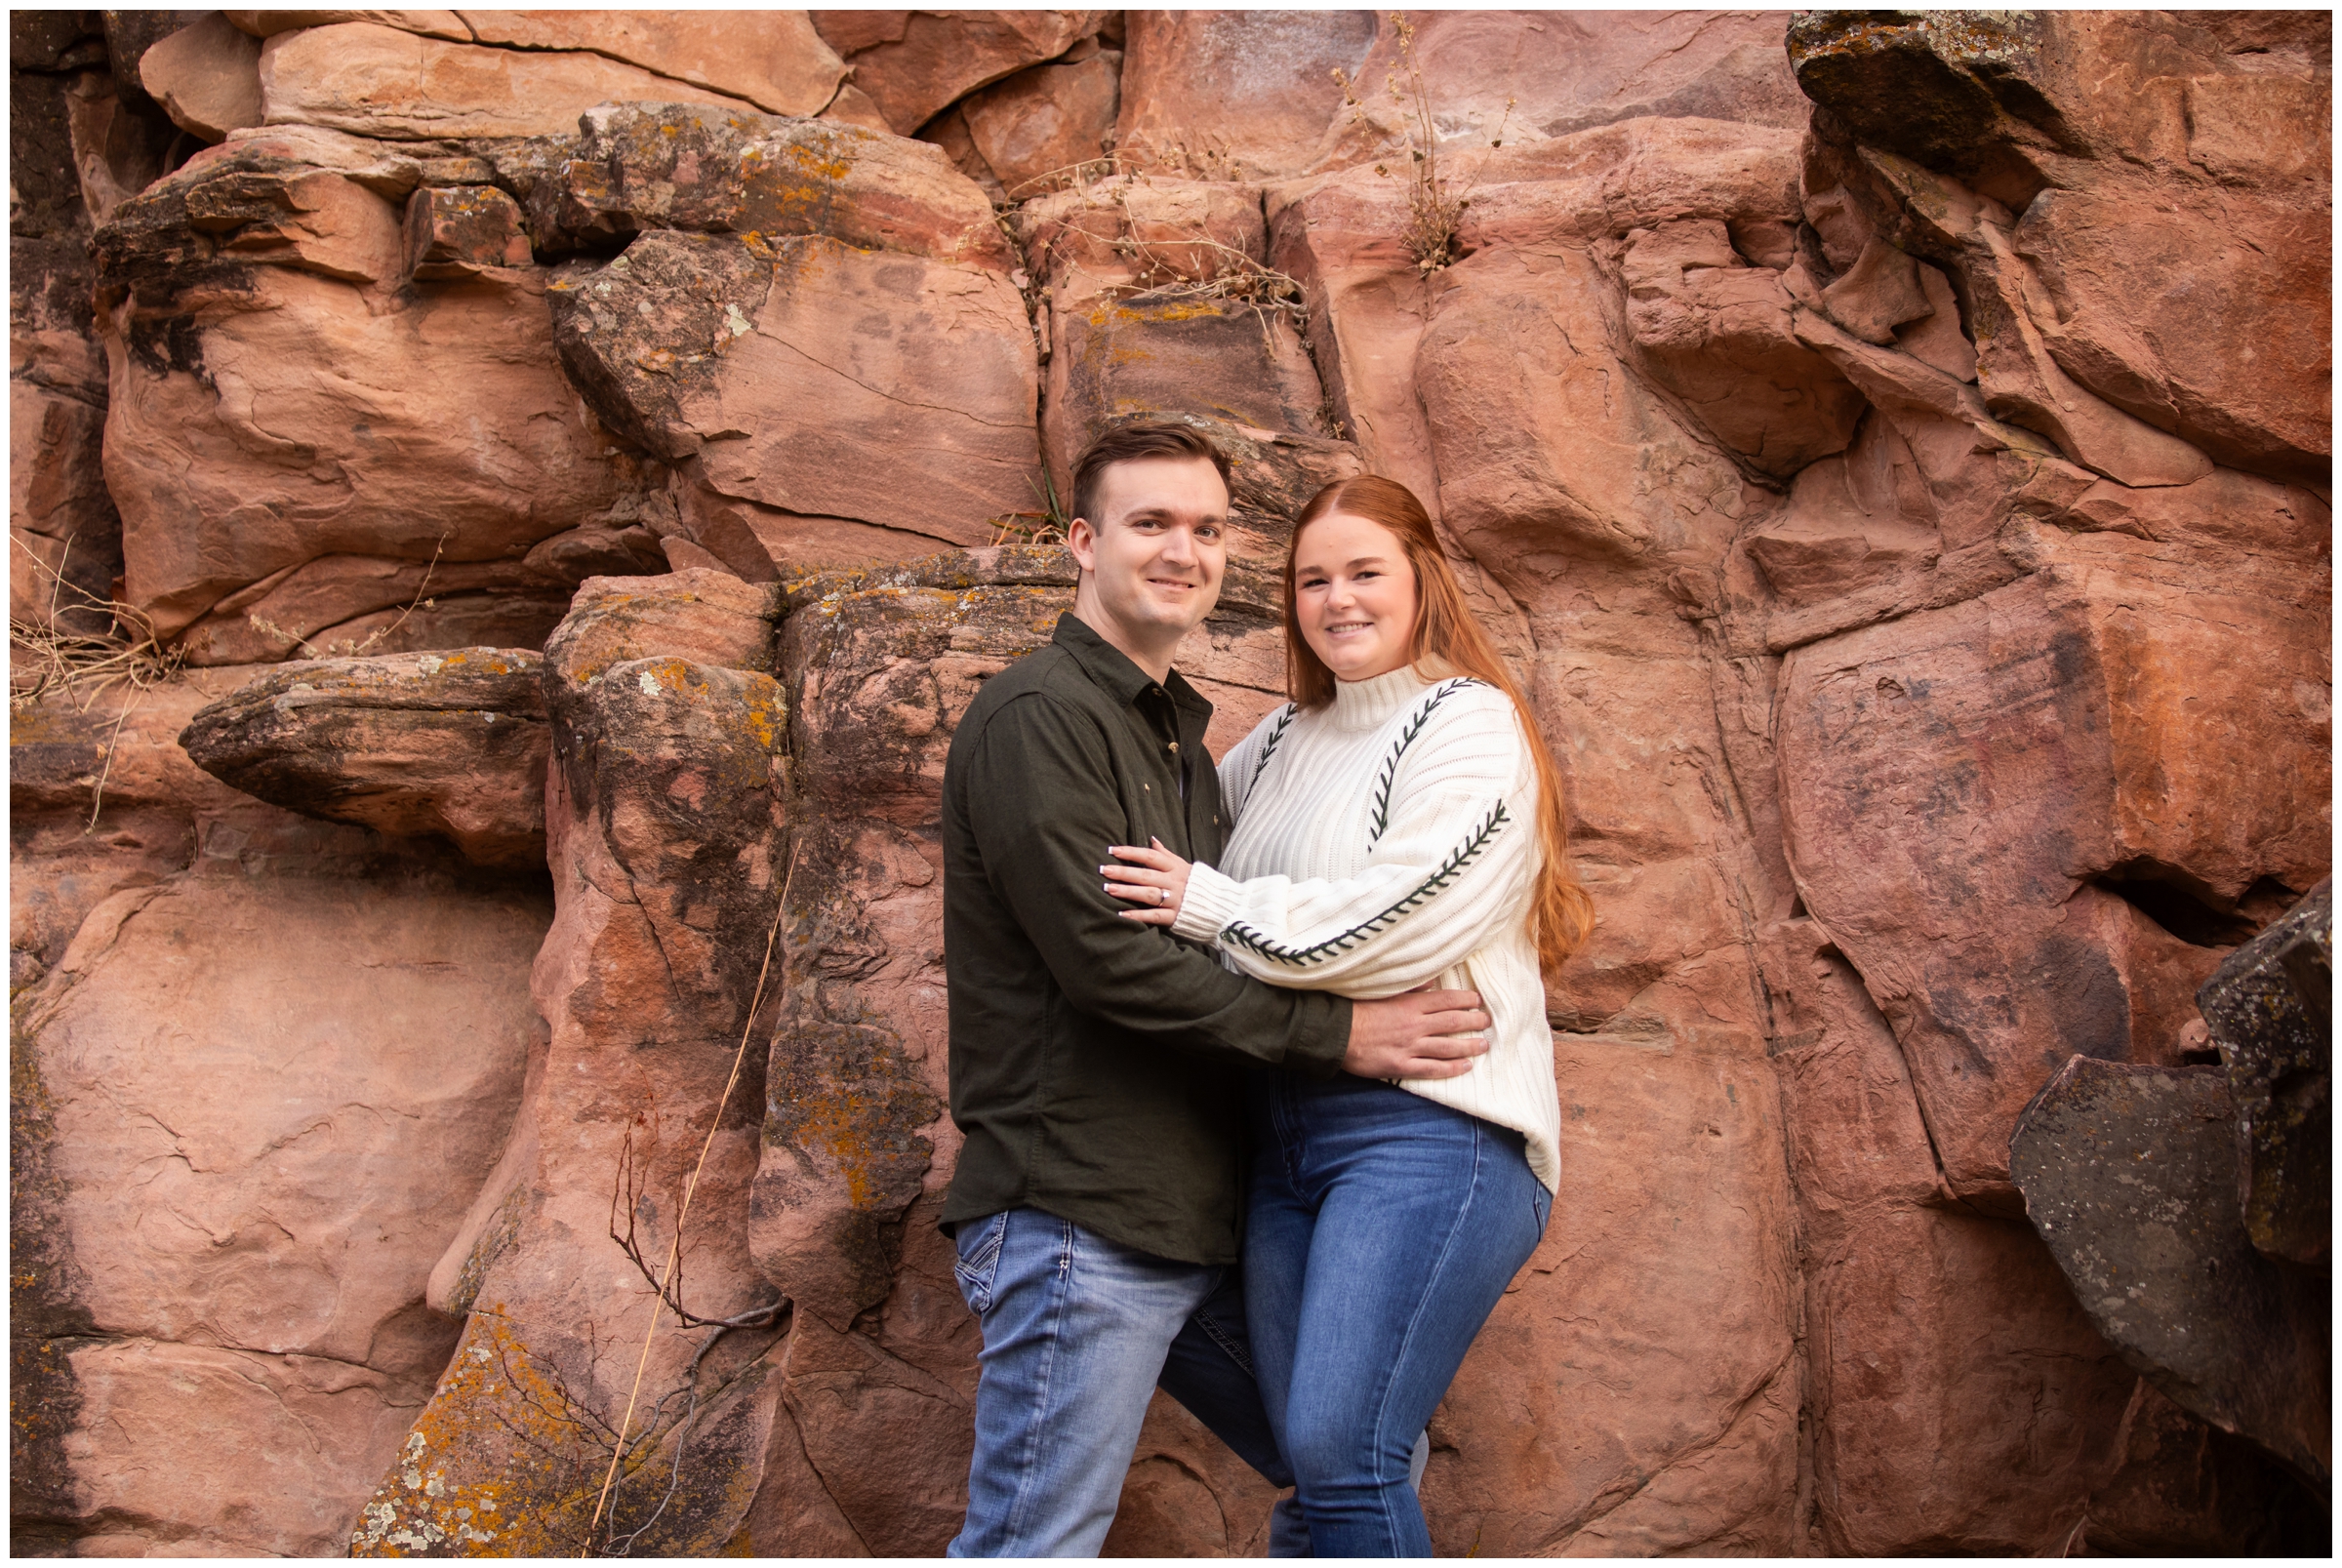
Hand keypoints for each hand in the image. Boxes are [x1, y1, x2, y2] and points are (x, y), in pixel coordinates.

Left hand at [1103, 838, 1190, 924]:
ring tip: (1108, 889)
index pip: (1151, 856)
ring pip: (1149, 894)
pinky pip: (1155, 916)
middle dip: (1124, 872)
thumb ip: (1166, 854)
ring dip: (1128, 892)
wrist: (1219, 906)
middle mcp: (1174, 882)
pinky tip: (1122, 914)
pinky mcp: (1175, 916)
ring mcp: (1174, 900)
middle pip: (1146, 875)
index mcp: (1175, 868)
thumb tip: (1151, 839)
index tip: (1112, 850)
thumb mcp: (1183, 865)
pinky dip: (1139, 915)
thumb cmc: (1197, 884)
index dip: (1131, 852)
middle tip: (1104, 870)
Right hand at [1344, 986, 1489, 1080]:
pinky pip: (1432, 1069)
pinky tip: (1466, 1067)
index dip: (1465, 1001)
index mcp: (1409, 1004)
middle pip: (1452, 1022)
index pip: (1446, 1000)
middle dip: (1473, 1022)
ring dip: (1469, 1046)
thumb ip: (1409, 987)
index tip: (1478, 1001)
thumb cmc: (1356, 1009)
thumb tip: (1432, 982)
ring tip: (1484, 1045)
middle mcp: (1414, 1025)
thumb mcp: (1382, 991)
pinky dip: (1452, 1069)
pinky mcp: (1402, 1066)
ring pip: (1448, 1047)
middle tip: (1487, 1022)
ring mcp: (1409, 1047)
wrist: (1335, 1034)